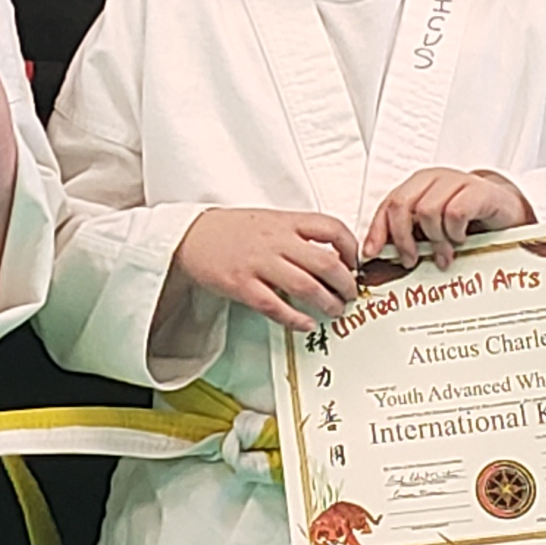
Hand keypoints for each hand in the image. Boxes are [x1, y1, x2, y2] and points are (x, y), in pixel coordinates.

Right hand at [173, 206, 365, 330]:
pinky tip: (305, 324)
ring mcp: (258, 263)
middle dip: (345, 284)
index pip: (331, 228)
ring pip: (305, 286)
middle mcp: (275, 240)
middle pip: (326, 263)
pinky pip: (276, 306)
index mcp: (285, 221)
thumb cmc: (232, 229)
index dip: (351, 248)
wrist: (191, 235)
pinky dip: (295, 318)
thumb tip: (332, 256)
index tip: (354, 263)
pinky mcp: (241, 285)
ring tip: (334, 311)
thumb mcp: (270, 220)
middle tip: (349, 295)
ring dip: (327, 303)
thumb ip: (298, 234)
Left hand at [366, 165, 529, 262]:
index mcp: (418, 185)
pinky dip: (455, 232)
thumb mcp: (433, 228)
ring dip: (435, 240)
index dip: (377, 231)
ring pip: (428, 211)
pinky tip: (461, 239)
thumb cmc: (468, 220)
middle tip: (411, 260)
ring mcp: (456, 181)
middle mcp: (434, 179)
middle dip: (402, 239)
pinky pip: (455, 213)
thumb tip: (382, 256)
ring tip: (444, 253)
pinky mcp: (478, 190)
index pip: (387, 204)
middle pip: (401, 205)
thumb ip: (411, 235)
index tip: (372, 254)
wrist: (505, 211)